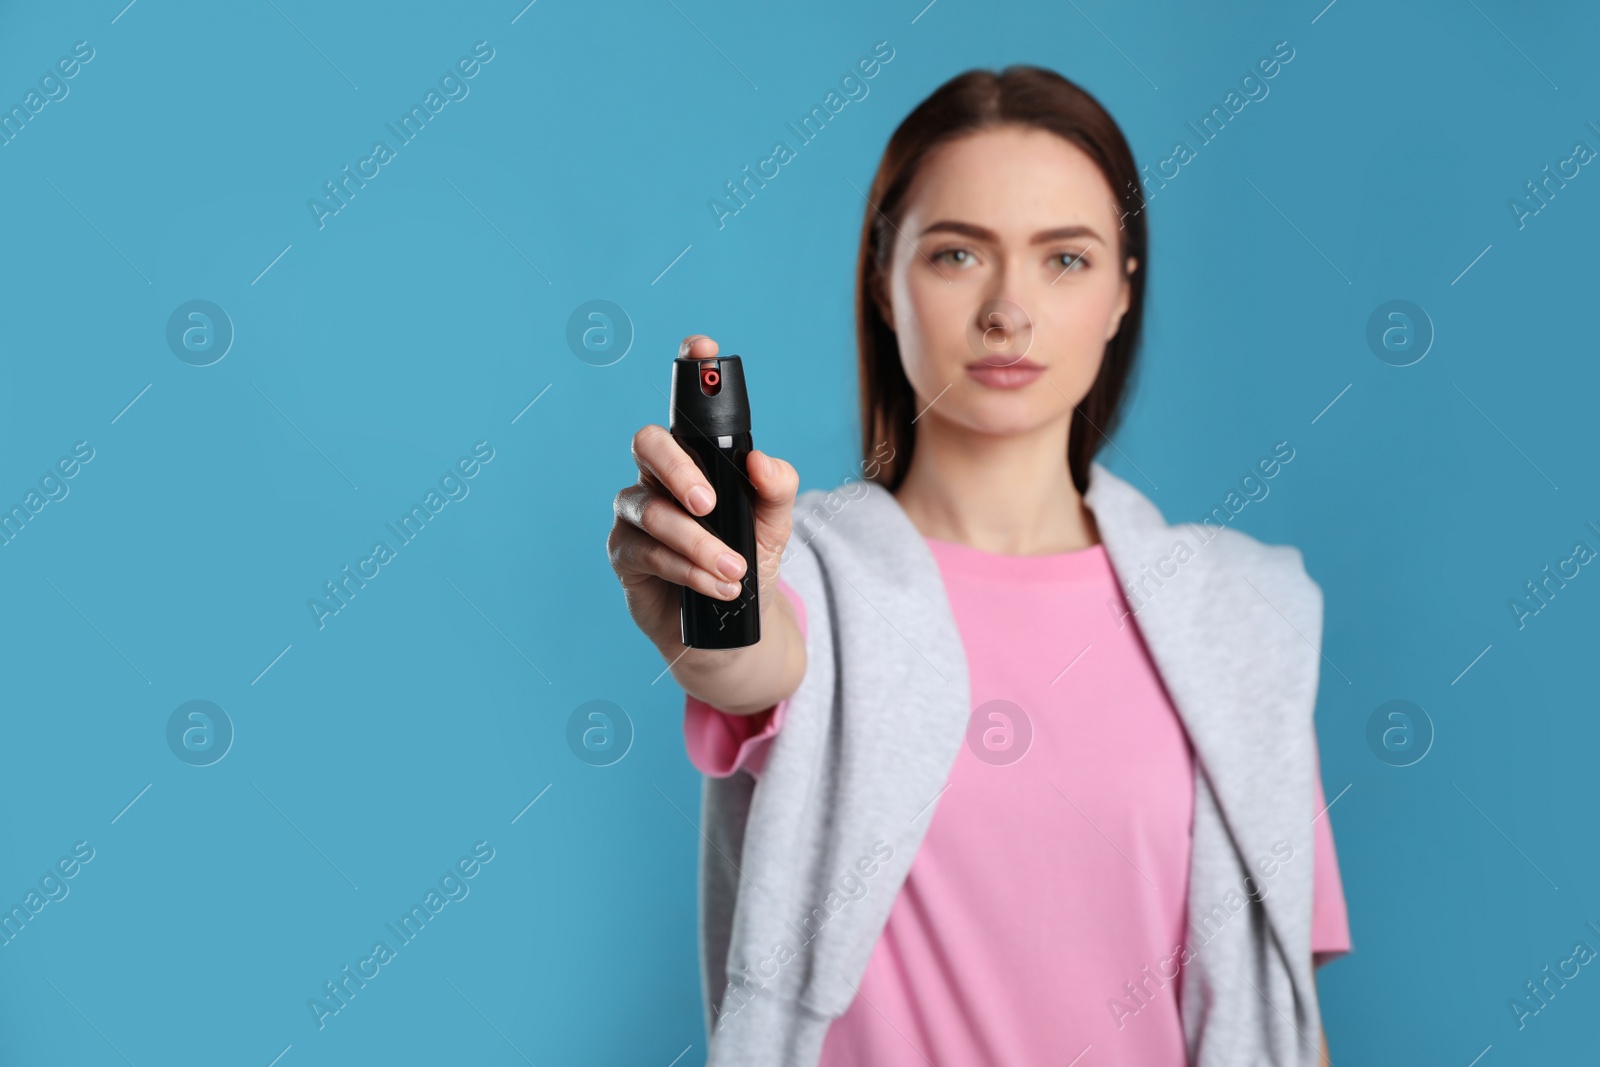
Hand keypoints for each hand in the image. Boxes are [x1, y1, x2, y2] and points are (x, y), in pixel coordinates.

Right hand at [608, 335, 799, 655]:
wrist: (731, 629)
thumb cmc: (748, 563)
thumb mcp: (775, 526)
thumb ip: (776, 489)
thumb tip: (759, 460)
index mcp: (697, 456)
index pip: (688, 405)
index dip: (689, 368)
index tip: (702, 348)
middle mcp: (660, 475)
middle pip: (648, 443)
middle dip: (678, 469)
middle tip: (709, 502)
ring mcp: (638, 512)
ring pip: (651, 509)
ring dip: (696, 542)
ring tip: (735, 572)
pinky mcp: (624, 553)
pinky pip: (645, 551)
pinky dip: (685, 568)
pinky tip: (716, 586)